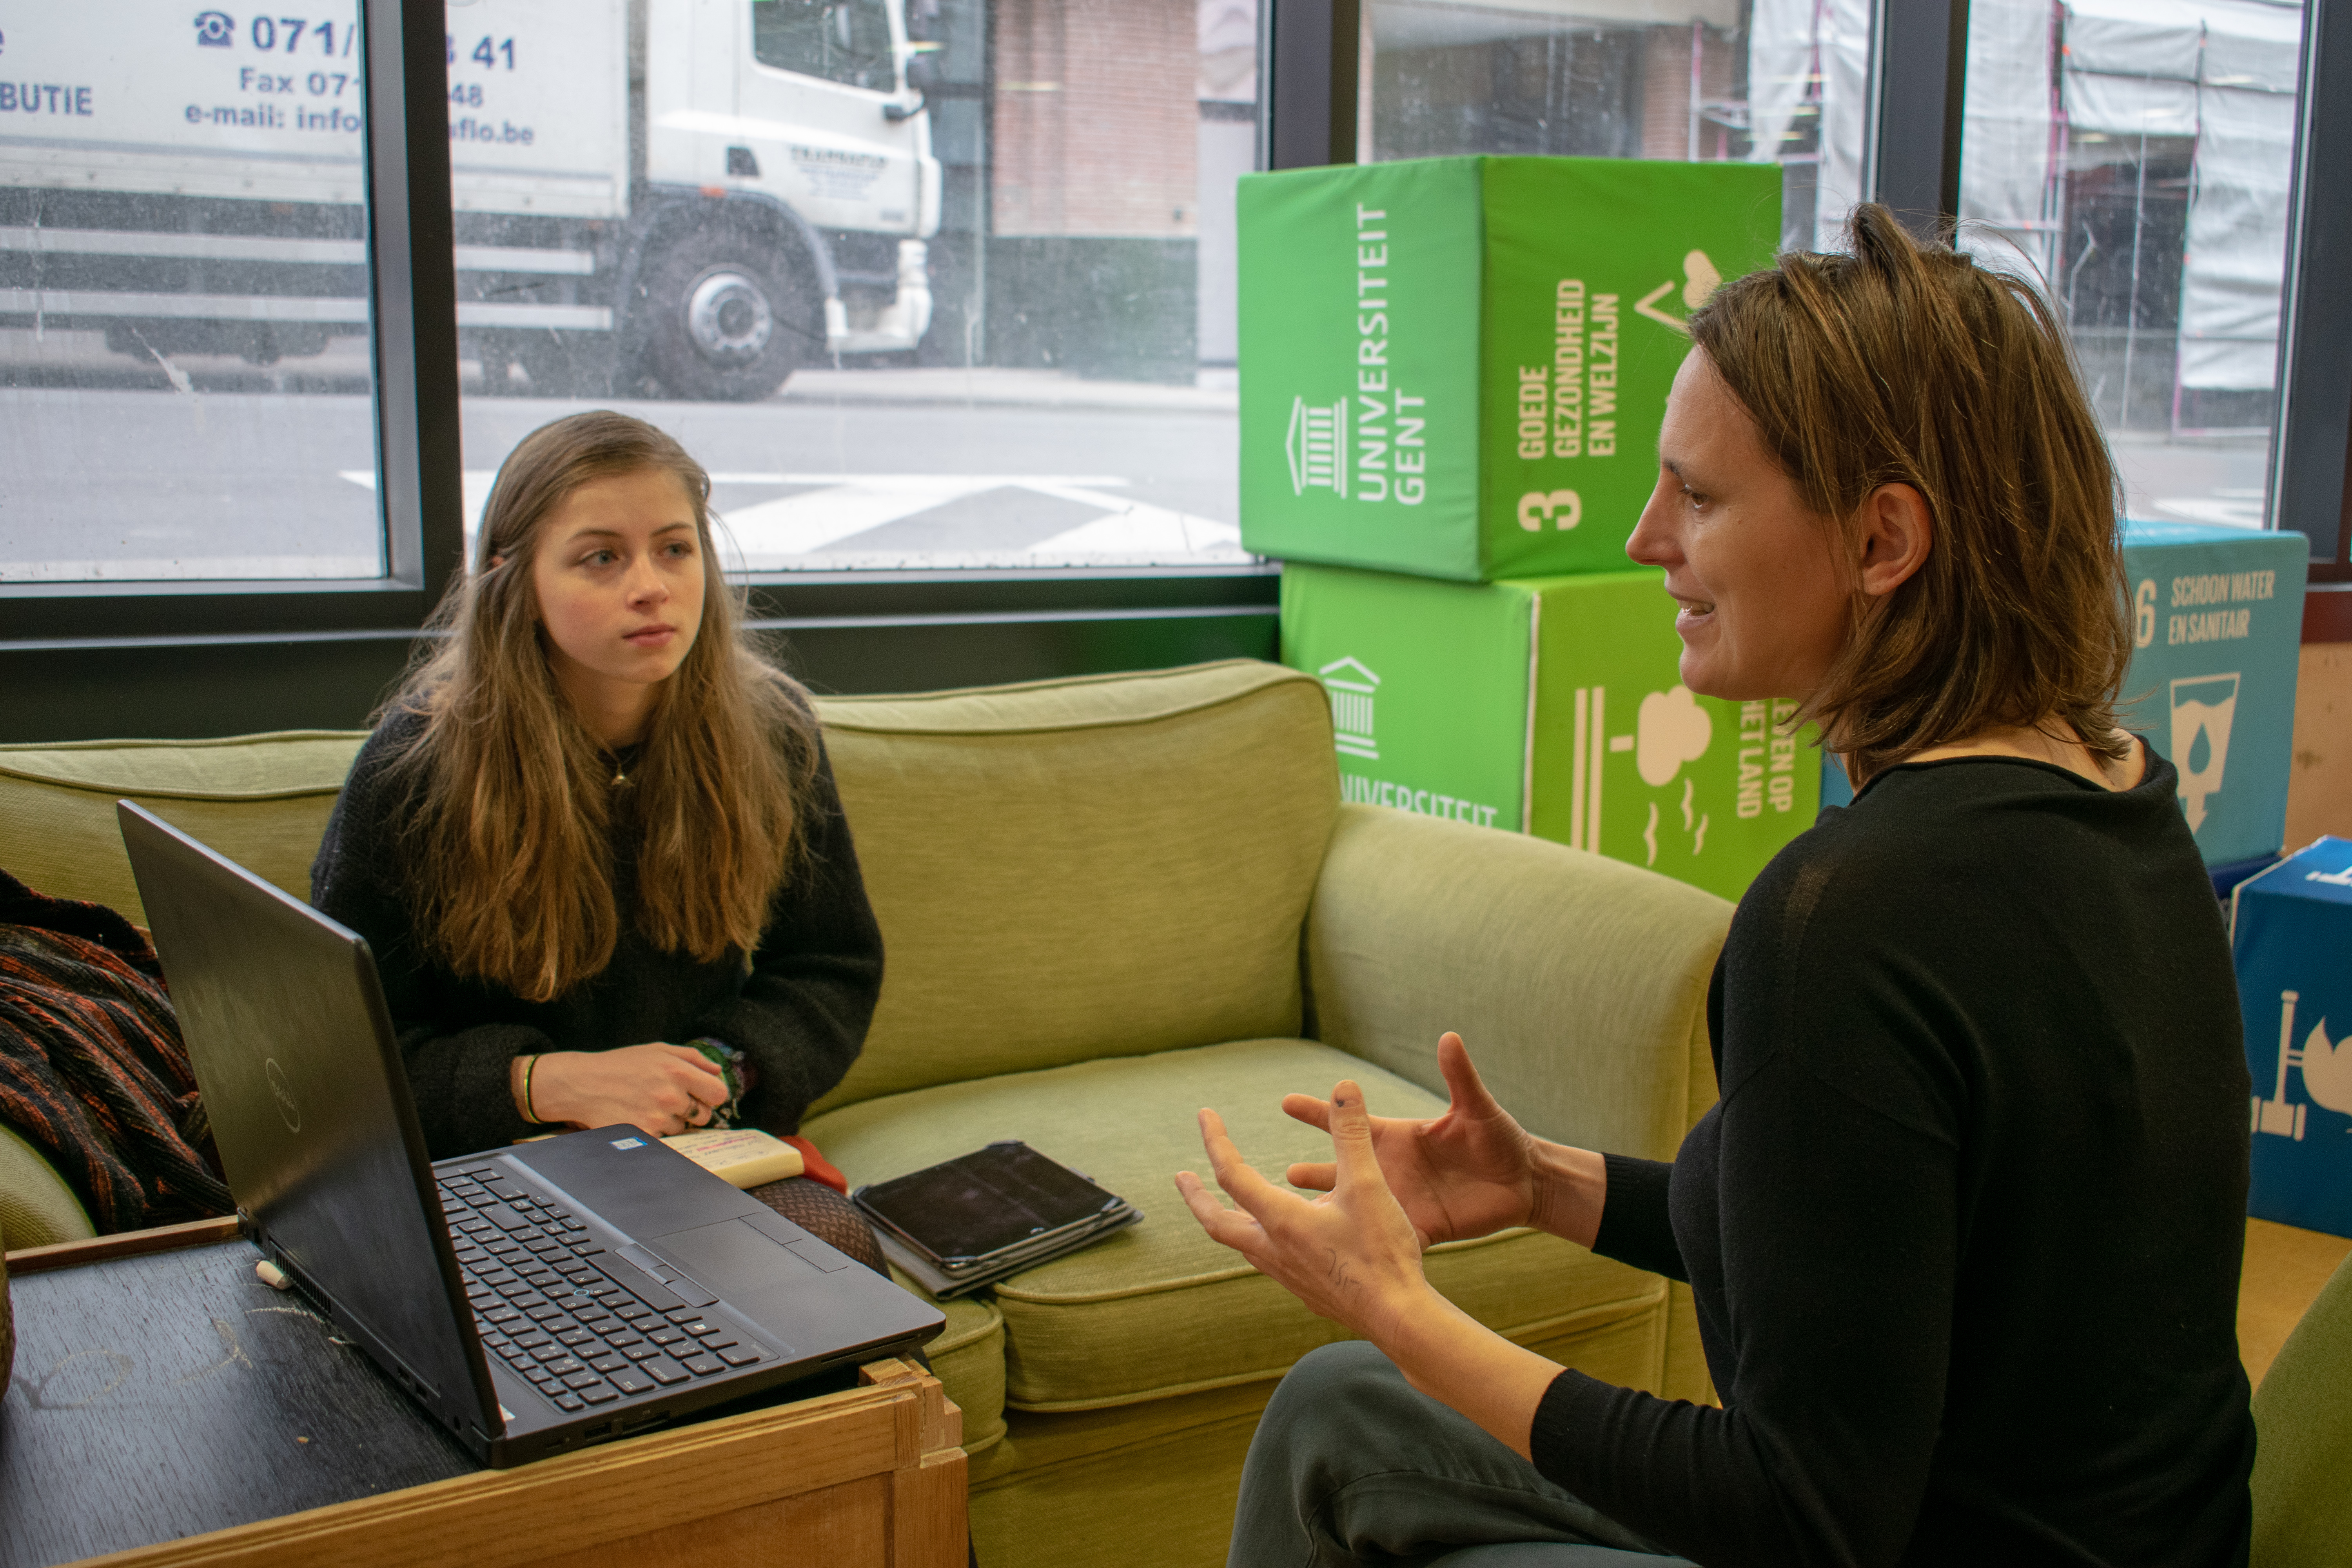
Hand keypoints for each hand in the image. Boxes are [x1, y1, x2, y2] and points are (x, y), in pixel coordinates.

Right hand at [515, 1044, 727, 1136]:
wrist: (582, 1083)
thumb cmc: (621, 1065)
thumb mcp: (658, 1050)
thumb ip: (693, 1058)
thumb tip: (717, 1071)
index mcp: (678, 1071)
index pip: (719, 1093)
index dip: (712, 1096)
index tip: (702, 1096)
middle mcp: (671, 1095)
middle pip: (704, 1115)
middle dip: (693, 1111)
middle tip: (670, 1101)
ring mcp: (657, 1118)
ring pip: (682, 1129)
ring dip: (671, 1121)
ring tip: (647, 1106)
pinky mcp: (643, 1135)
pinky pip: (664, 1139)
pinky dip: (654, 1132)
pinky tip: (638, 1117)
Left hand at [1175, 1081, 1433, 1345]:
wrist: (1398, 1318)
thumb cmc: (1382, 1252)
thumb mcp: (1368, 1185)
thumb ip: (1352, 1135)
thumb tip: (1344, 1086)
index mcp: (1281, 1220)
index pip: (1232, 1174)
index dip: (1216, 1140)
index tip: (1205, 1115)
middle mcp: (1274, 1250)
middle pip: (1218, 1222)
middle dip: (1196, 1197)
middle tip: (1182, 1178)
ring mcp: (1288, 1276)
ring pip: (1244, 1244)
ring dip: (1231, 1220)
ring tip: (1232, 1205)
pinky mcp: (1307, 1293)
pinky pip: (1270, 1263)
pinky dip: (1262, 1242)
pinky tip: (1284, 1241)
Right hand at [1281, 1032, 1539, 1246]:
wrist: (1523, 1181)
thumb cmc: (1498, 1137)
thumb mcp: (1477, 1108)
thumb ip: (1459, 1076)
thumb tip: (1449, 1037)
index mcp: (1397, 1137)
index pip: (1350, 1122)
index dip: (1318, 1111)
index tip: (1285, 1102)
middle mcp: (1391, 1169)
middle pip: (1341, 1170)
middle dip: (1311, 1174)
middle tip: (1282, 1177)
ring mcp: (1401, 1201)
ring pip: (1355, 1210)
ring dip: (1329, 1215)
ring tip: (1297, 1220)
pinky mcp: (1419, 1228)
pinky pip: (1385, 1241)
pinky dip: (1363, 1250)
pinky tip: (1341, 1259)